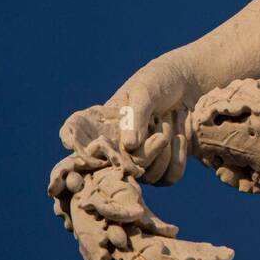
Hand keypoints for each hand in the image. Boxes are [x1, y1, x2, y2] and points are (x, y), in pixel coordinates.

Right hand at [59, 50, 197, 187]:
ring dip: (159, 152)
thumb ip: (135, 116)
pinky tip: (179, 136)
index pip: (73, 130)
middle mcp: (113, 146)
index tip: (74, 141)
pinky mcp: (159, 169)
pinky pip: (166, 178)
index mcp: (100, 121)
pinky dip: (177, 158)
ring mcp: (135, 160)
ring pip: (142, 175)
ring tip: (166, 123)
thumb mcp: (145, 91)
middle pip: (109, 166)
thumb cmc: (159, 81)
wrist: (191, 86)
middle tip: (159, 134)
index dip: (69, 138)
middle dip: (135, 157)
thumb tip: (129, 146)